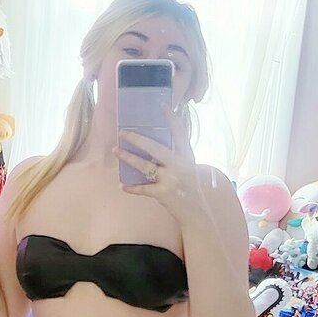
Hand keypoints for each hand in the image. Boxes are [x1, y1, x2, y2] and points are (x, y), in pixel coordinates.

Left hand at [114, 105, 205, 224]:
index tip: (163, 105)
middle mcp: (179, 165)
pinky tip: (122, 185)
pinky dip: (132, 188)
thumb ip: (177, 159)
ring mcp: (171, 179)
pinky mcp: (164, 194)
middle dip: (137, 139)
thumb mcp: (191, 169)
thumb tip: (157, 153)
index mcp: (187, 156)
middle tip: (123, 132)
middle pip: (155, 147)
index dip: (172, 118)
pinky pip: (144, 189)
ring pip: (145, 166)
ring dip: (128, 158)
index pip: (180, 132)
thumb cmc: (195, 189)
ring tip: (116, 150)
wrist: (201, 212)